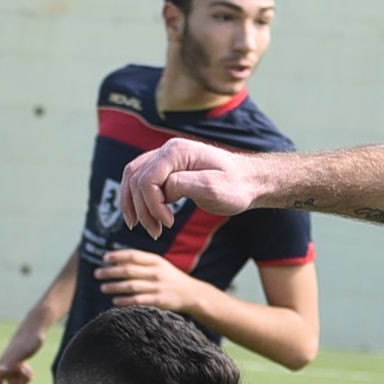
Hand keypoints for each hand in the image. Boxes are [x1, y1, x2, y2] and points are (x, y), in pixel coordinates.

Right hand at [0, 317, 46, 383]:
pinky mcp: (19, 361)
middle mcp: (4, 365)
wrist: (34, 329)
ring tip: (29, 369)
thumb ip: (10, 362)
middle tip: (27, 374)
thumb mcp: (21, 353)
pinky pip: (19, 375)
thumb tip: (0, 370)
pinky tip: (28, 366)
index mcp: (2, 365)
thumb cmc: (29, 340)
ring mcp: (11, 364)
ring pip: (15, 381)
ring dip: (24, 380)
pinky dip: (26, 375)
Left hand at [95, 249, 202, 315]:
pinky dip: (125, 301)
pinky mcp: (160, 301)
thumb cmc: (171, 279)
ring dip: (115, 286)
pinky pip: (138, 300)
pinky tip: (115, 301)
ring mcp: (158, 287)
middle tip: (97, 274)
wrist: (193, 294)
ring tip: (103, 287)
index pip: (133, 256)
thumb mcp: (160, 265)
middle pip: (129, 270)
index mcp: (156, 261)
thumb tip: (116, 259)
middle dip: (111, 272)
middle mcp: (157, 272)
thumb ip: (142, 262)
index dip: (117, 256)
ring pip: (131, 286)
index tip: (105, 258)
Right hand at [118, 139, 276, 236]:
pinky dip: (139, 199)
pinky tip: (145, 217)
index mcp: (176, 152)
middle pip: (135, 178)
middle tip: (155, 232)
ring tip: (146, 228)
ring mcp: (166, 158)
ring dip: (134, 205)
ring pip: (133, 178)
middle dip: (140, 208)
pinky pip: (142, 181)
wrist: (250, 182)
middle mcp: (167, 151)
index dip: (153, 205)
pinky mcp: (168, 170)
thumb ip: (182, 185)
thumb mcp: (212, 187)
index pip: (147, 179)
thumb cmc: (236, 186)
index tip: (169, 224)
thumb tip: (162, 190)